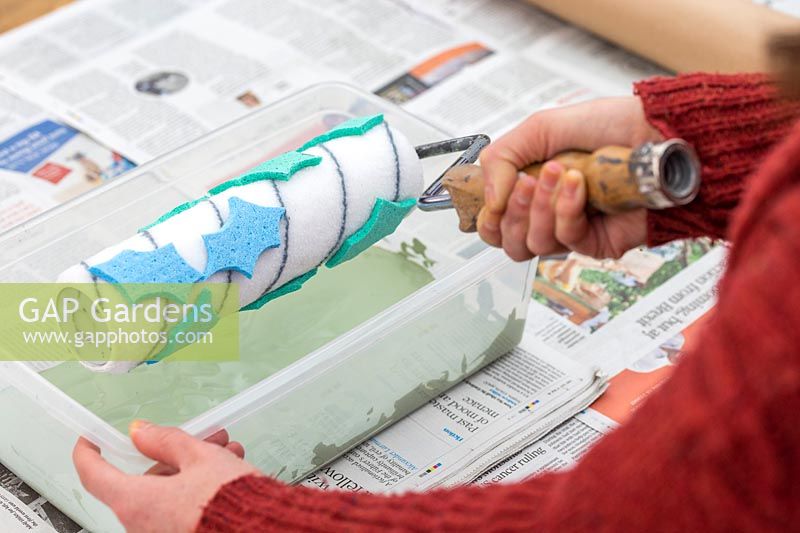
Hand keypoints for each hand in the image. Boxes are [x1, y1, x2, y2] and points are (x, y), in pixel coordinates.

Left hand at [73, 421, 259, 532]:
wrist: (263, 529)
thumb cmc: (229, 501)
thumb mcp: (199, 456)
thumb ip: (166, 440)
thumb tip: (141, 432)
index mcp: (136, 502)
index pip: (94, 474)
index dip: (88, 452)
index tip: (89, 440)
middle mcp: (142, 524)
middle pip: (144, 480)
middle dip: (176, 454)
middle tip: (203, 439)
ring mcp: (163, 532)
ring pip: (169, 492)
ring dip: (195, 468)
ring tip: (228, 453)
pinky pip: (183, 507)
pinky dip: (201, 488)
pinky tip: (230, 471)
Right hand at [478, 97, 662, 259]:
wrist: (662, 135)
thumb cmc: (614, 125)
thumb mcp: (543, 126)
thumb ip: (501, 157)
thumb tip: (488, 199)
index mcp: (531, 185)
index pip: (493, 219)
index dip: (486, 213)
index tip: (492, 194)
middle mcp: (547, 210)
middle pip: (505, 239)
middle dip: (511, 210)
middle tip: (526, 181)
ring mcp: (571, 228)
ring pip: (531, 244)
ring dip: (539, 208)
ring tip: (562, 173)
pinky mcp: (595, 243)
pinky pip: (566, 240)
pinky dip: (567, 210)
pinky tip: (581, 186)